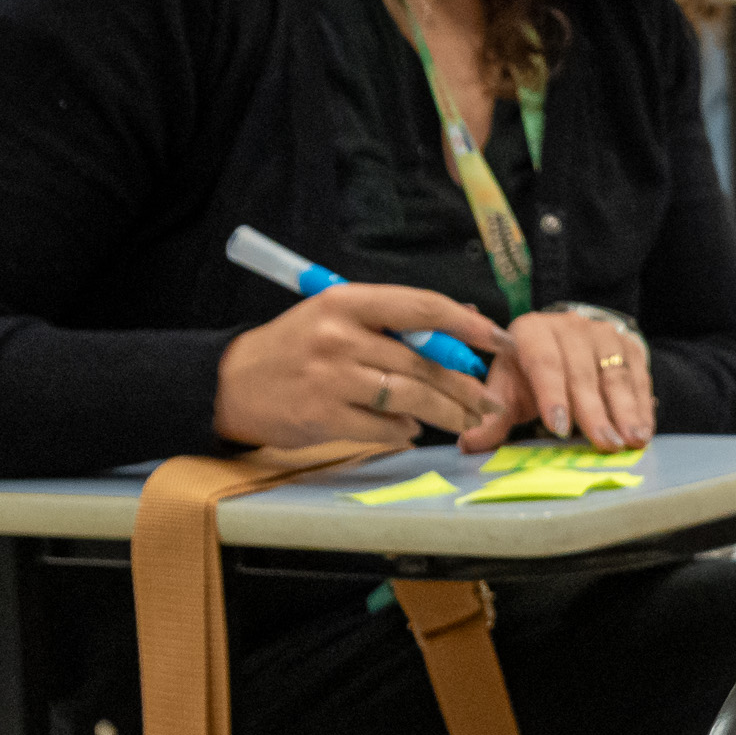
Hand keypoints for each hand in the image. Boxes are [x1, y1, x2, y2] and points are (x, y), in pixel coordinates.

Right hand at [211, 282, 503, 448]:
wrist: (232, 383)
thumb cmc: (297, 348)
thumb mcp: (338, 317)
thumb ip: (397, 320)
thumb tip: (468, 322)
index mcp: (346, 302)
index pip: (424, 307)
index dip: (469, 327)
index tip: (502, 342)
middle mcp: (339, 336)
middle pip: (424, 362)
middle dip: (467, 387)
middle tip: (492, 402)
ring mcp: (330, 377)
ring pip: (412, 398)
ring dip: (448, 414)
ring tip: (469, 422)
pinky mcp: (323, 415)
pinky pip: (385, 427)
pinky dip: (405, 432)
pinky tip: (411, 430)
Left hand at [460, 310, 650, 454]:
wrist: (568, 342)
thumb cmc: (533, 372)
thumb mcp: (510, 388)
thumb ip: (493, 415)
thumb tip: (469, 443)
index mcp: (531, 332)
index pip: (543, 363)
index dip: (552, 395)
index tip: (559, 427)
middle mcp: (569, 327)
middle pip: (582, 373)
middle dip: (595, 413)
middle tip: (605, 444)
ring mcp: (603, 335)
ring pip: (615, 376)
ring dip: (625, 412)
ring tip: (632, 441)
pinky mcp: (630, 346)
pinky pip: (639, 378)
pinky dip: (643, 407)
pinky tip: (644, 430)